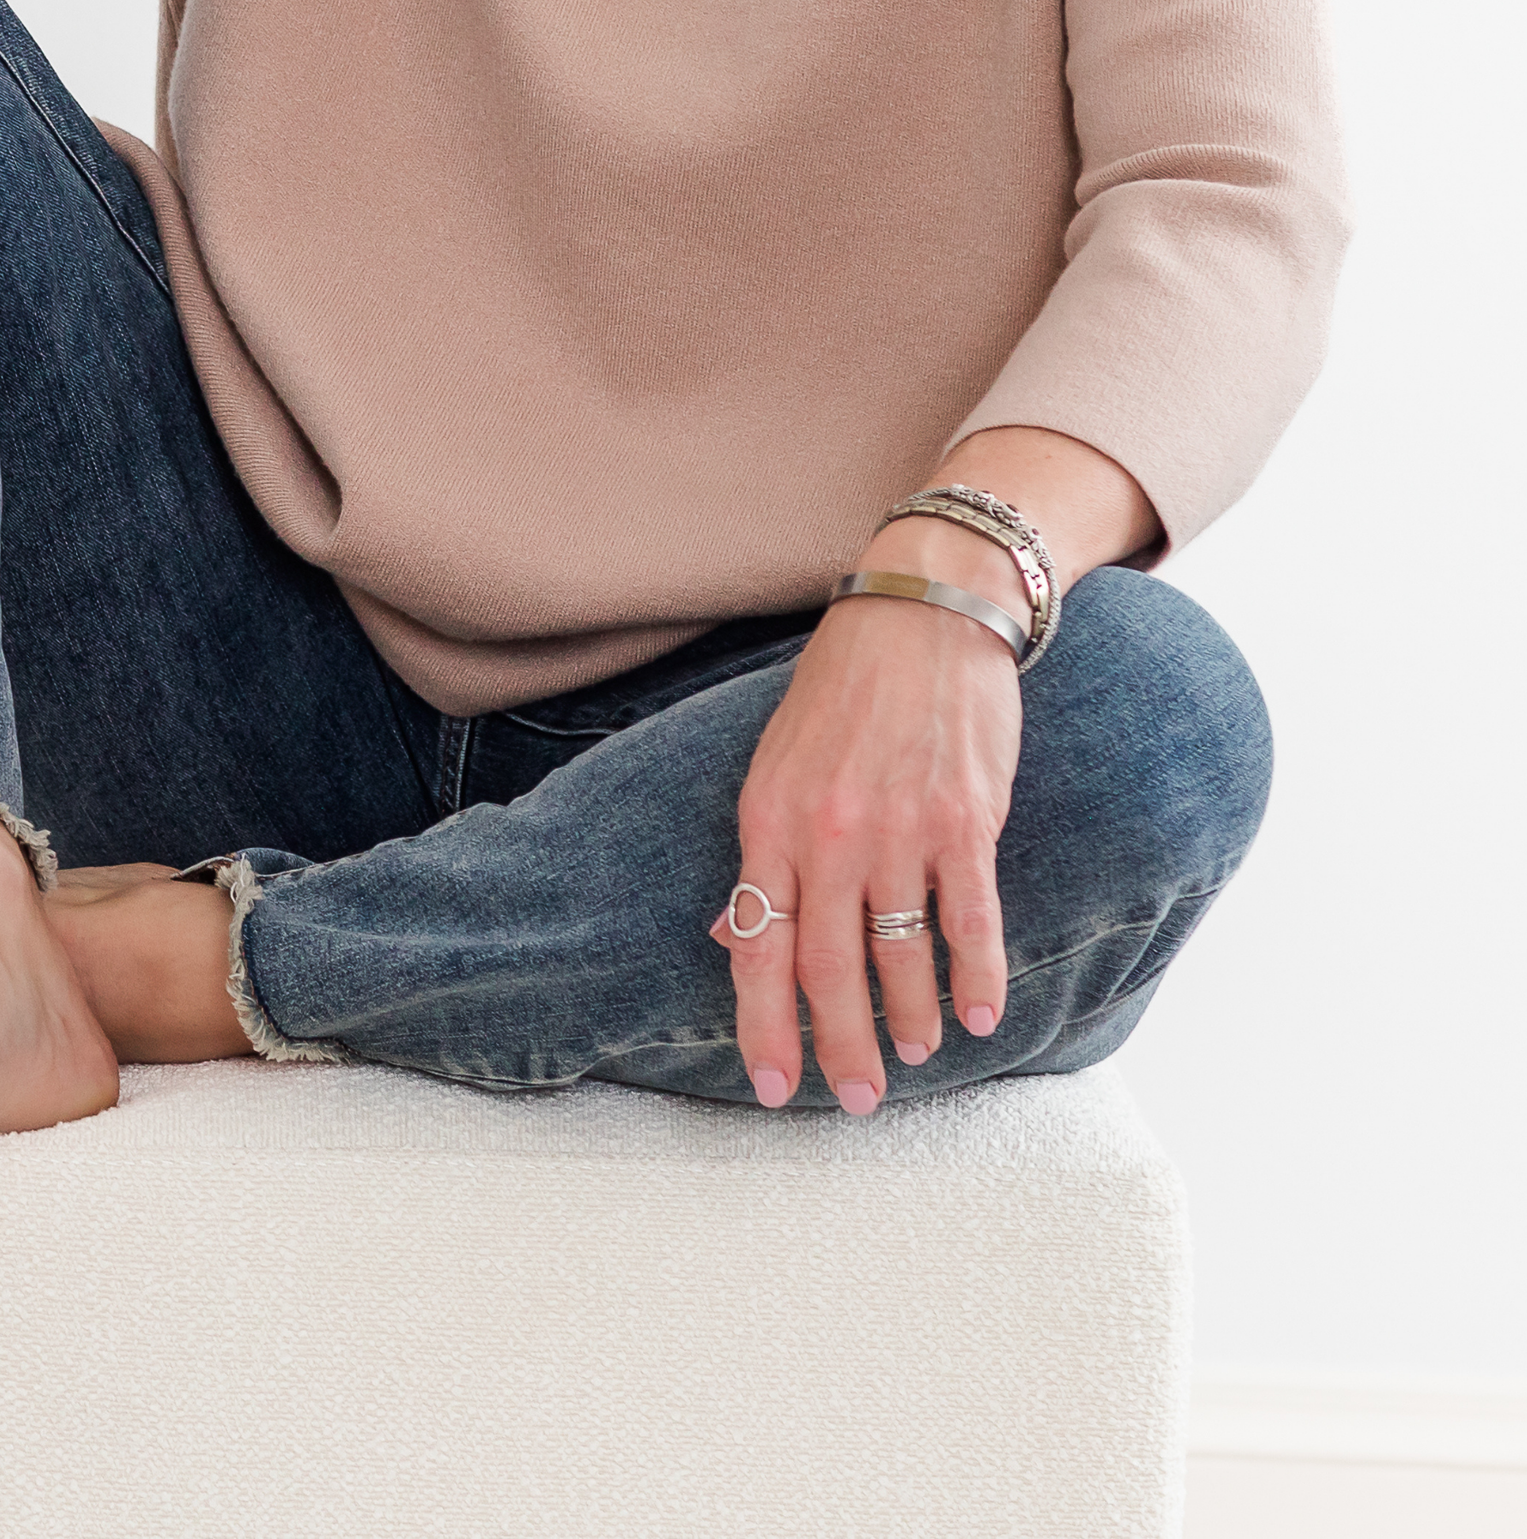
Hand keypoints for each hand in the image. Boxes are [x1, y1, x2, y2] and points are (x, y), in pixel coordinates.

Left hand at [710, 516, 1025, 1109]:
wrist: (924, 613)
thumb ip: (762, 852)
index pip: (758, 945)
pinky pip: (970, 918)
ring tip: (917, 1052)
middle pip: (828, 967)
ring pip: (900, 953)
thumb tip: (730, 932)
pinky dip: (977, 976)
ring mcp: (899, 828)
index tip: (774, 1086)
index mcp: (769, 819)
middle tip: (858, 1098)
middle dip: (839, 1045)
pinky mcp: (964, 819)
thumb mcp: (775, 761)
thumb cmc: (843, 690)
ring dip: (910, 1016)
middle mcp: (828, 832)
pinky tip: (980, 1015)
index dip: (764, 1024)